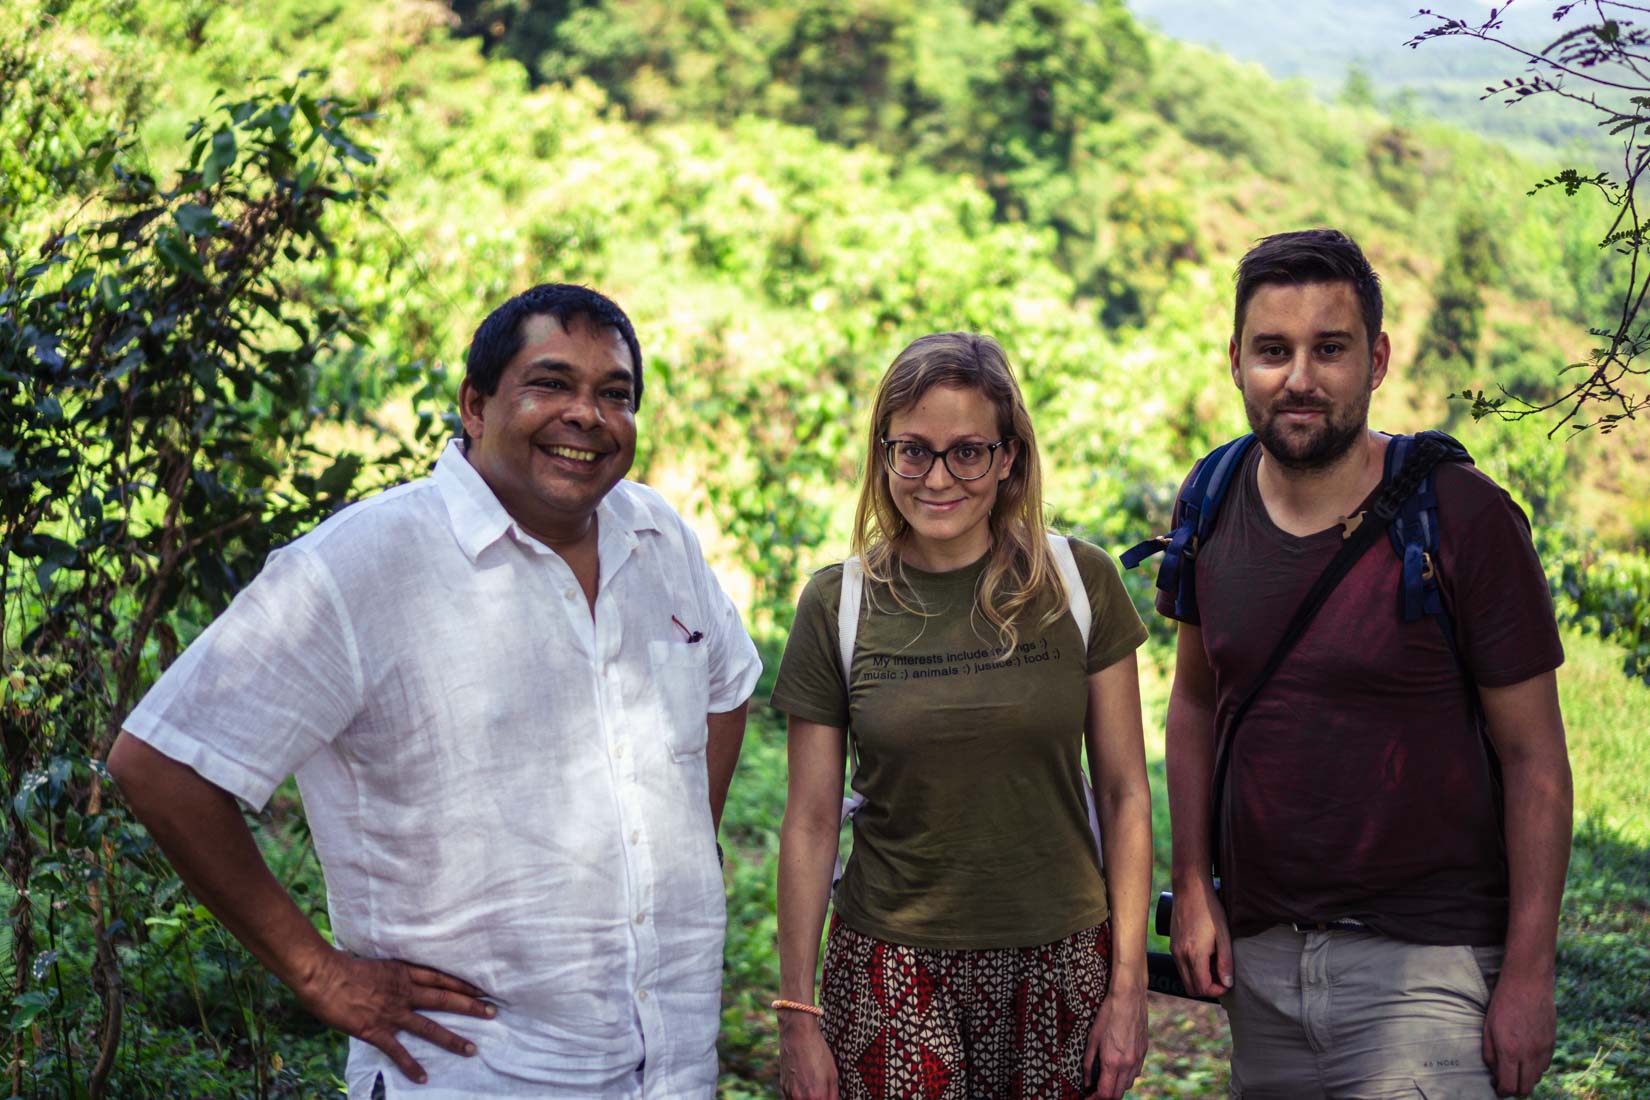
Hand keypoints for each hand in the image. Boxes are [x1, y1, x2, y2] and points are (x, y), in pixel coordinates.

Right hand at [296, 948, 495, 1084]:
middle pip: (444, 999)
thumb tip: (398, 980)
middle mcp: (404, 992)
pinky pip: (398, 1051)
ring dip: (452, 1039)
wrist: (323, 975)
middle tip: (493, 1012)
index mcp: (403, 972)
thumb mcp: (376, 964)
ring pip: (429, 1027)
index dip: (463, 984)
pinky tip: (423, 1077)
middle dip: (470, 1007)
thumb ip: (391, 975)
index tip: (483, 989)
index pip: (441, 978)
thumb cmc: (343, 967)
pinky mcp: (376, 1030)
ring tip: (472, 1049)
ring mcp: (392, 1012)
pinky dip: (410, 1065)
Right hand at [778, 1012, 838, 1099]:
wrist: (797, 1034)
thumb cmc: (818, 1051)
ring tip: (813, 1086)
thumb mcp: (833, 1074)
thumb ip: (834, 1095)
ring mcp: (789, 1093)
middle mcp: (801, 1098)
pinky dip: (799, 1096)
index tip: (828, 1096)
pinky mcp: (783, 1087)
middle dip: (818, 1099)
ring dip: (808, 1099)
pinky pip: (791, 1098)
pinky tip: (805, 1084)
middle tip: (822, 1092)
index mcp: (816, 1096)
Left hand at [1081, 982, 1146, 1099]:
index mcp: (1113, 1062)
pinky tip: (1117, 1069)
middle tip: (1093, 1091)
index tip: (1087, 1096)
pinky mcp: (1144, 1052)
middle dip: (1105, 1096)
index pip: (1106, 1094)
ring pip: (1128, 1085)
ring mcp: (1138, 1059)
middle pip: (1118, 1094)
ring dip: (1116, 1087)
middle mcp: (1128, 1064)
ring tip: (1104, 1081)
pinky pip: (1135, 1073)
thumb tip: (1087, 1081)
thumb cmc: (1107, 1014)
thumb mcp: (1092, 1038)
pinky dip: (1125, 1077)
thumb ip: (1089, 1063)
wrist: (1129, 997)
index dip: (1094, 1099)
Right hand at [1169, 876, 1231, 998]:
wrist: (1190, 889)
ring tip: (1214, 965)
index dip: (1218, 990)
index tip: (1228, 981)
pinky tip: (1204, 956)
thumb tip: (1228, 983)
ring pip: (1185, 978)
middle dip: (1208, 988)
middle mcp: (1180, 955)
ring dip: (1200, 979)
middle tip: (1221, 976)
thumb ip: (1225, 961)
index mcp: (1194, 955)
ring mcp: (1174, 950)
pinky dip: (1192, 970)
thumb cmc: (1210, 910)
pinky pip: (1181, 967)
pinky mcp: (1172, 944)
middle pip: (1192, 988)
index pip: (1203, 988)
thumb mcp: (1224, 935)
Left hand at [1482, 970, 1555, 1096]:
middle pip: (1526, 1088)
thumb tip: (1493, 1071)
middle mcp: (1529, 1054)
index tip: (1497, 1088)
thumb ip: (1490, 1053)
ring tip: (1515, 1069)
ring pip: (1537, 1078)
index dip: (1502, 1091)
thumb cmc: (1503, 1002)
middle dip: (1515, 1090)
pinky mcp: (1552, 1043)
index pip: (1509, 1085)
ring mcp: (1543, 1049)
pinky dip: (1536, 1068)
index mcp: (1510, 1051)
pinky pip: (1545, 1066)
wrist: (1528, 984)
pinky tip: (1527, 1058)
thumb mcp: (1488, 1026)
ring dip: (1526, 1078)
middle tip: (1506, 1082)